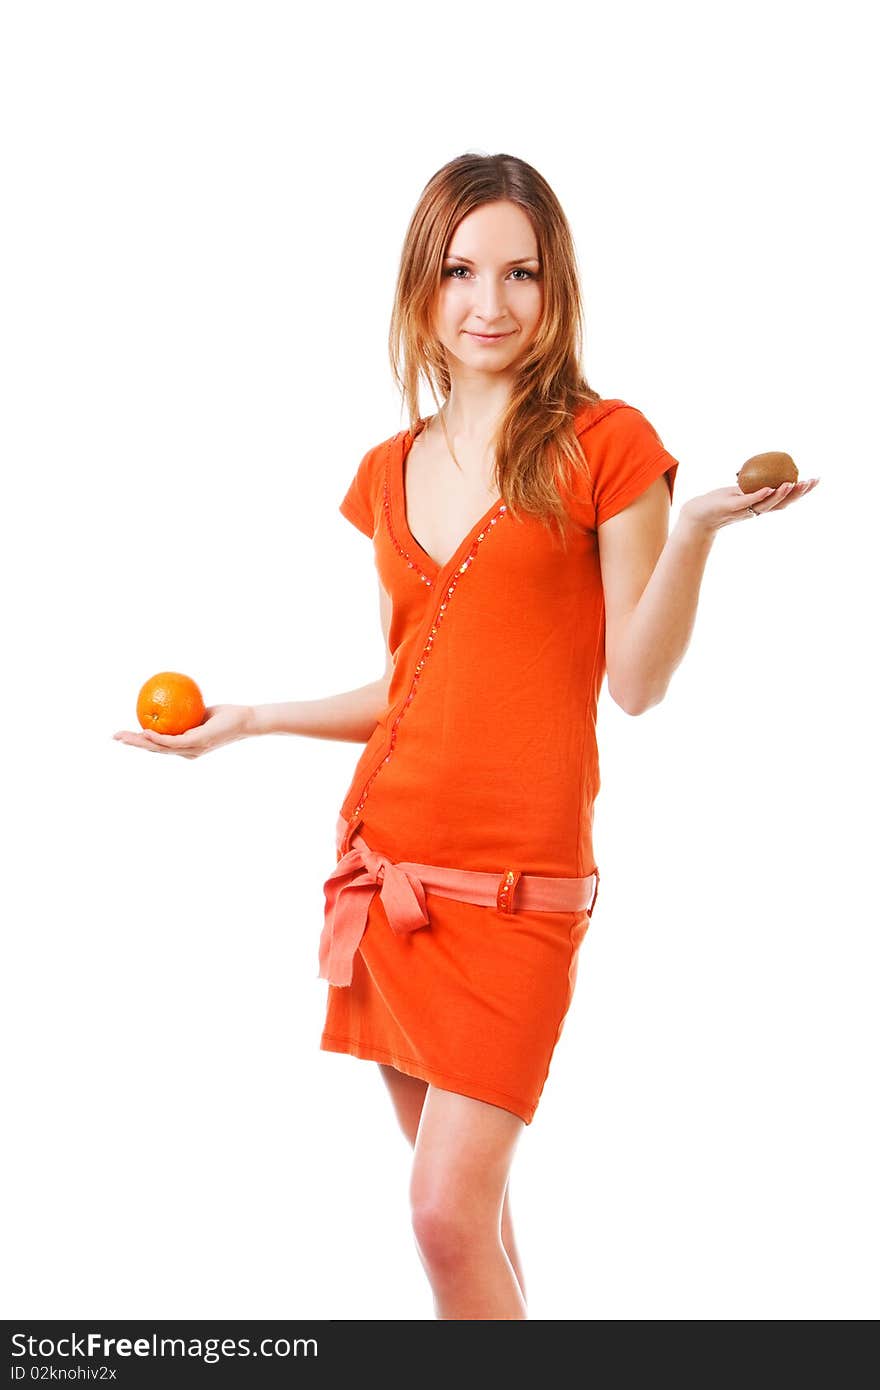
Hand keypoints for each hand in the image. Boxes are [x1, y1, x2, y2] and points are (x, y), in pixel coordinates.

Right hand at [112, 704, 253, 758]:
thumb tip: (168, 699)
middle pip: (155, 750)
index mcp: (187, 747)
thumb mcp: (199, 713)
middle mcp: (188, 752)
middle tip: (115, 737)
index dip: (141, 742)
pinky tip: (145, 732)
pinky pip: (173, 742)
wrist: (246, 720)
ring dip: (139, 743)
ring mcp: (193, 750)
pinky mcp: (198, 743)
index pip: (159, 746)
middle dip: (133, 744)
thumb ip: (184, 713)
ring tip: (123, 736)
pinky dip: (158, 738)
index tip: (125, 734)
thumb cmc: (225, 716)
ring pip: (160, 748)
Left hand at [680, 477, 819, 535]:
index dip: (802, 492)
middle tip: (812, 482)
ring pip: (768, 504)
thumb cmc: (719, 502)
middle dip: (799, 493)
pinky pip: (748, 501)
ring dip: (781, 494)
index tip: (816, 480)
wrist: (698, 515)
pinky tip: (769, 488)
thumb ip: (752, 486)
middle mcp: (756, 510)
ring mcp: (745, 510)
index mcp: (761, 505)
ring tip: (793, 483)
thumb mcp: (739, 492)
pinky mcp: (732, 508)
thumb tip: (763, 468)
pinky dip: (760, 496)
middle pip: (783, 504)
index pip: (786, 500)